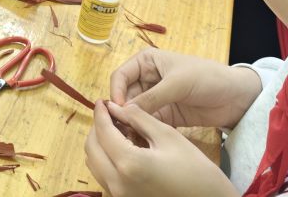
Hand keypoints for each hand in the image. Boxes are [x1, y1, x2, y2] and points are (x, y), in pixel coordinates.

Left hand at [85, 100, 237, 196]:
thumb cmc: (196, 170)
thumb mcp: (168, 137)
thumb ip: (139, 118)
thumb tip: (116, 107)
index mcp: (129, 164)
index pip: (103, 131)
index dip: (101, 113)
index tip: (102, 101)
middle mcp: (117, 183)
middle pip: (91, 149)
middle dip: (97, 128)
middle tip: (109, 114)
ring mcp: (120, 196)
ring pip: (94, 164)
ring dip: (100, 144)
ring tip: (117, 130)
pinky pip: (105, 176)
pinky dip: (107, 159)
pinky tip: (123, 149)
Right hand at [109, 48, 261, 128]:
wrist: (235, 97)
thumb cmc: (206, 77)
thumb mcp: (177, 83)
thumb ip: (151, 97)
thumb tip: (124, 111)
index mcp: (146, 62)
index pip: (121, 76)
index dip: (116, 92)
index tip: (119, 110)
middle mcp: (147, 79)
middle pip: (124, 95)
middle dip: (122, 110)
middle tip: (121, 128)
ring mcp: (155, 98)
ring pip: (134, 111)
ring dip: (130, 122)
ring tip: (129, 136)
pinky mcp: (165, 115)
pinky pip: (147, 122)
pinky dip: (142, 130)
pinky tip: (140, 140)